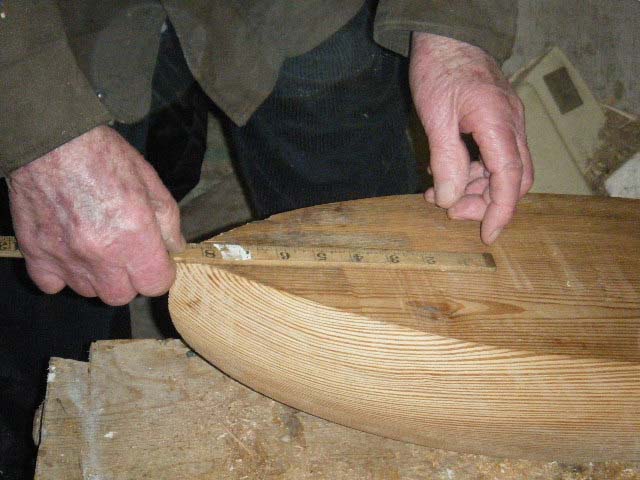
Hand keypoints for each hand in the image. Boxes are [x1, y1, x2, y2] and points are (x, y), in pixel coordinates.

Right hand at [8, 125, 184, 304]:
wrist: (51, 140)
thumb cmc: (103, 155)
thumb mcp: (150, 182)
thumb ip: (168, 220)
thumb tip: (175, 246)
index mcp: (134, 237)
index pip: (156, 284)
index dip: (160, 273)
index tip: (156, 260)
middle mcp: (101, 255)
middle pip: (122, 295)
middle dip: (129, 278)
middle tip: (126, 252)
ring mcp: (66, 258)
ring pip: (89, 291)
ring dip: (97, 277)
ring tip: (96, 247)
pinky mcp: (37, 253)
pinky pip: (52, 285)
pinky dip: (62, 275)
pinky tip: (69, 252)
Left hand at [409, 33, 532, 243]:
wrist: (447, 35)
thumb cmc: (440, 68)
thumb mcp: (435, 117)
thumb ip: (446, 160)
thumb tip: (449, 200)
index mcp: (498, 123)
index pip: (511, 177)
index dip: (501, 210)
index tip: (488, 234)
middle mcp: (511, 124)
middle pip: (513, 178)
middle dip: (485, 201)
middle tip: (449, 211)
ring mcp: (506, 121)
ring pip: (502, 168)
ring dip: (473, 187)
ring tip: (436, 194)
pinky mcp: (495, 120)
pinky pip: (491, 154)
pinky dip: (471, 170)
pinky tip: (444, 172)